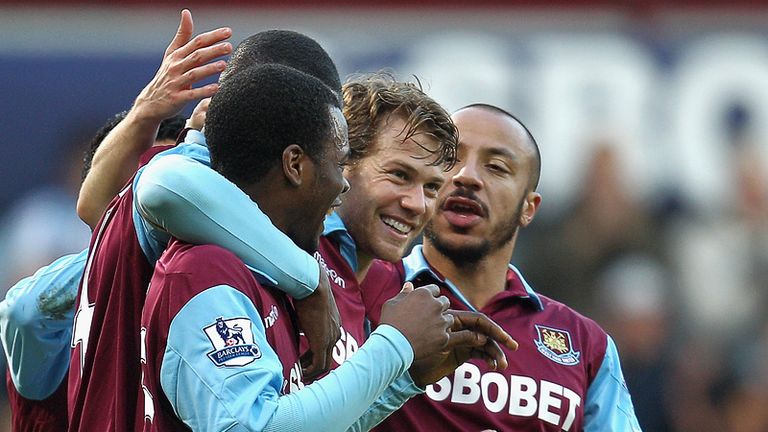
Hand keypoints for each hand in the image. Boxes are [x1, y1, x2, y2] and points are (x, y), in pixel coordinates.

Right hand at [132, 9, 231, 124]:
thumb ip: (182, 35)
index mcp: (176, 55)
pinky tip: (216, 88)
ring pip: (193, 74)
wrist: (150, 102)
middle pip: (196, 56)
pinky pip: (191, 94)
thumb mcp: (172, 54)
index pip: (196, 42)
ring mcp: (175, 83)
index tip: (228, 32)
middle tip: (229, 47)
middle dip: (213, 51)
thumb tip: (186, 12)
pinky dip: (203, 91)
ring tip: (224, 65)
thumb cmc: (166, 76)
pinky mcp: (176, 98)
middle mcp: (175, 67)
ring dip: (209, 69)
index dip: (212, 36)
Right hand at [293, 268, 340, 380]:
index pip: (326, 348)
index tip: (301, 362)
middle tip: (300, 375)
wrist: (313, 285)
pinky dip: (309, 371)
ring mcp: (331, 339)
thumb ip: (305, 322)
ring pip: (324, 365)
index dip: (313, 358)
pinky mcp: (322, 342)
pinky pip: (318, 365)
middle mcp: (335, 334)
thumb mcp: (308, 310)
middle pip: (327, 359)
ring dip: (310, 373)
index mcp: (333, 326)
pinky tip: (298, 373)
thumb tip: (295, 325)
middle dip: (312, 369)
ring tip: (298, 376)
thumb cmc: (308, 291)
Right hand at [379, 282, 451, 361]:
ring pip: (449, 318)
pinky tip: (429, 340)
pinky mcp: (444, 337)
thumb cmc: (390, 323)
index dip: (430, 296)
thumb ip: (403, 293)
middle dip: (439, 307)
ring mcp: (441, 321)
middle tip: (429, 316)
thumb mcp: (392, 304)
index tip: (425, 303)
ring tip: (430, 329)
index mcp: (423, 294)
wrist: (393, 346)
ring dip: (442, 321)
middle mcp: (435, 305)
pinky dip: (440, 336)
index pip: (435, 289)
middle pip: (445, 302)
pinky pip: (446, 334)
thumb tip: (409, 285)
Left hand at [409, 310, 518, 386]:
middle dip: (500, 337)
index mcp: (452, 319)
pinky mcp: (462, 353)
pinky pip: (479, 353)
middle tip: (513, 346)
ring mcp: (461, 341)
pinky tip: (493, 366)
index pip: (478, 320)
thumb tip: (480, 335)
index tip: (505, 338)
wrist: (408, 368)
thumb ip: (457, 335)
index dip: (493, 327)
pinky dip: (488, 358)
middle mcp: (460, 328)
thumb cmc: (416, 348)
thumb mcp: (437, 339)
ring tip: (502, 365)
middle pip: (485, 330)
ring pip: (485, 343)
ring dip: (496, 352)